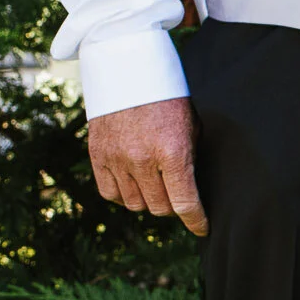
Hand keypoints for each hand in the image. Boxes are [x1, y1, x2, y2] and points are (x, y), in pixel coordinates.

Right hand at [86, 97, 204, 235]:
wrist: (129, 71)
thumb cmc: (168, 100)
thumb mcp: (191, 129)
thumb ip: (190, 161)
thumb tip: (192, 192)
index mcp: (172, 153)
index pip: (185, 204)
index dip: (196, 221)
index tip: (202, 229)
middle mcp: (142, 160)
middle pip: (159, 208)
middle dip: (172, 207)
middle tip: (177, 196)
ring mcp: (116, 158)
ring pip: (134, 204)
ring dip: (148, 200)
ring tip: (155, 186)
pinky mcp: (97, 154)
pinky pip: (110, 193)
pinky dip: (123, 194)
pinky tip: (133, 183)